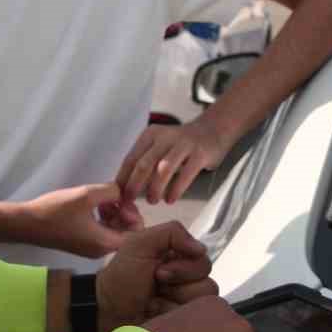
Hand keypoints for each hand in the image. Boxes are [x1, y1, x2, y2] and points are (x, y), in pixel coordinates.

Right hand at [0, 185, 142, 257]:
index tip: (123, 201)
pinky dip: (104, 217)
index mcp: (105, 244)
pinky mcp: (82, 242)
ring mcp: (91, 247)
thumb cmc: (56, 211)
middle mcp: (101, 250)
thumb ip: (112, 191)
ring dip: (115, 213)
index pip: (136, 235)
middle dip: (125, 212)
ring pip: (115, 230)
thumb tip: (122, 191)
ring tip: (104, 199)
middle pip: (127, 233)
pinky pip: (103, 230)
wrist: (26, 223)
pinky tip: (95, 204)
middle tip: (115, 197)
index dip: (135, 216)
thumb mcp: (87, 195)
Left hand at [96, 220, 216, 331]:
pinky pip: (197, 318)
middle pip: (205, 279)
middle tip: (155, 286)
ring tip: (153, 303)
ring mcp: (185, 302)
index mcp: (177, 257)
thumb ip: (171, 233)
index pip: (202, 258)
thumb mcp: (139, 244)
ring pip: (204, 299)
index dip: (183, 266)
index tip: (158, 271)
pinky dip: (172, 315)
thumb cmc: (121, 277)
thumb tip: (202, 249)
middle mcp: (185, 278)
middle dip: (177, 283)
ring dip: (174, 300)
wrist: (106, 312)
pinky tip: (156, 315)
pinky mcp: (184, 321)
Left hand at [117, 118, 231, 204]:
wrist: (212, 130)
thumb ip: (144, 162)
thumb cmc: (181, 145)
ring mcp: (183, 144)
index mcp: (150, 135)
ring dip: (155, 188)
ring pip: (163, 169)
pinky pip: (185, 174)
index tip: (119, 196)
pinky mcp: (200, 153)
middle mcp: (165, 137)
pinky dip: (176, 189)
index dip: (123, 180)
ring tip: (153, 200)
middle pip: (144, 164)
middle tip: (131, 201)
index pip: (130, 159)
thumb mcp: (159, 146)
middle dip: (134, 186)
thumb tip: (124, 187)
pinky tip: (171, 199)